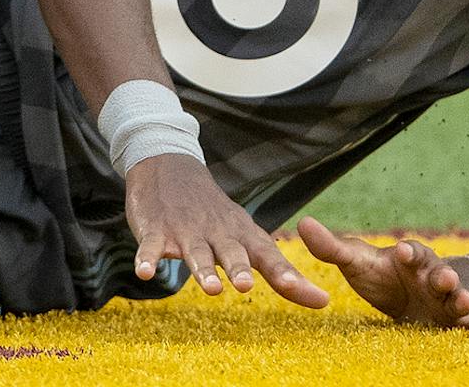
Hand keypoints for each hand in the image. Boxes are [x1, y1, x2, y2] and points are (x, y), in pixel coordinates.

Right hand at [125, 155, 329, 306]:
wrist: (168, 166)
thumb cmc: (215, 215)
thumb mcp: (248, 237)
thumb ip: (281, 272)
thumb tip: (323, 302)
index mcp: (242, 235)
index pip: (269, 256)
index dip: (288, 276)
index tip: (313, 296)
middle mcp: (217, 233)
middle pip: (231, 252)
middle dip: (239, 268)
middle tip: (247, 285)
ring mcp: (186, 231)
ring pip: (196, 252)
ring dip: (203, 269)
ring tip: (211, 288)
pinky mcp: (157, 230)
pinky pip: (152, 247)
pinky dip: (148, 259)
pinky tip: (145, 272)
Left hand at [297, 217, 468, 329]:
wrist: (401, 298)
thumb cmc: (378, 275)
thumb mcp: (355, 263)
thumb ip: (331, 247)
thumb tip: (303, 224)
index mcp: (410, 259)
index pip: (411, 251)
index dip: (408, 251)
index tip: (402, 252)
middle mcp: (432, 275)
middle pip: (441, 272)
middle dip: (443, 275)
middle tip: (445, 278)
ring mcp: (445, 299)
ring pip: (458, 296)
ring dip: (463, 297)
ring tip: (467, 301)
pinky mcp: (454, 321)